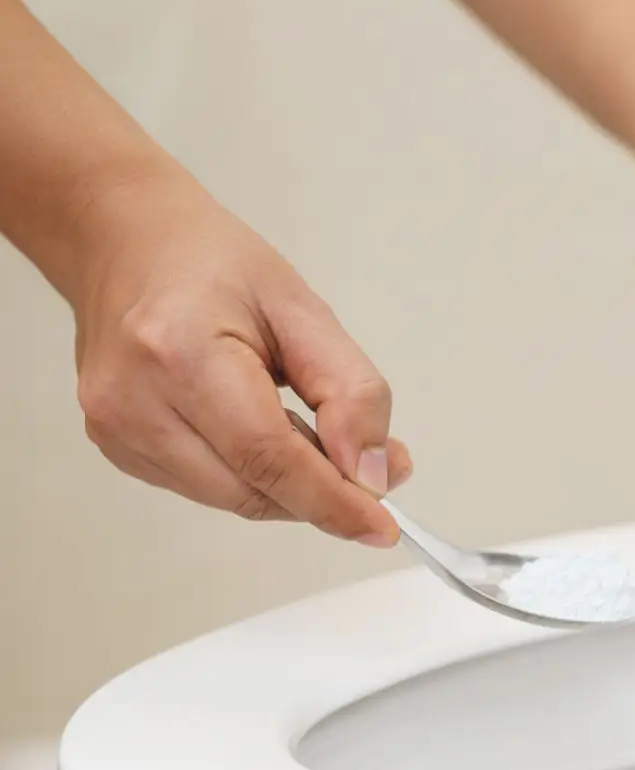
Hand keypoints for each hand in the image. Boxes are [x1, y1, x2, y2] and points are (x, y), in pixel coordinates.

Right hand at [69, 174, 410, 546]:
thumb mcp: (305, 310)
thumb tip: (373, 474)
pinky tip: (260, 428)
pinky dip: (252, 475)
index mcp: (180, 353)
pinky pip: (207, 488)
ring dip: (289, 484)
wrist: (127, 243)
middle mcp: (134, 401)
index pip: (268, 457)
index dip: (331, 501)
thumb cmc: (214, 265)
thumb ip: (350, 392)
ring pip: (232, 499)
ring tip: (305, 424)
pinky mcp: (116, 448)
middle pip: (251, 489)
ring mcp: (116, 431)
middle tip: (371, 464)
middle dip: (322, 492)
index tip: (382, 526)